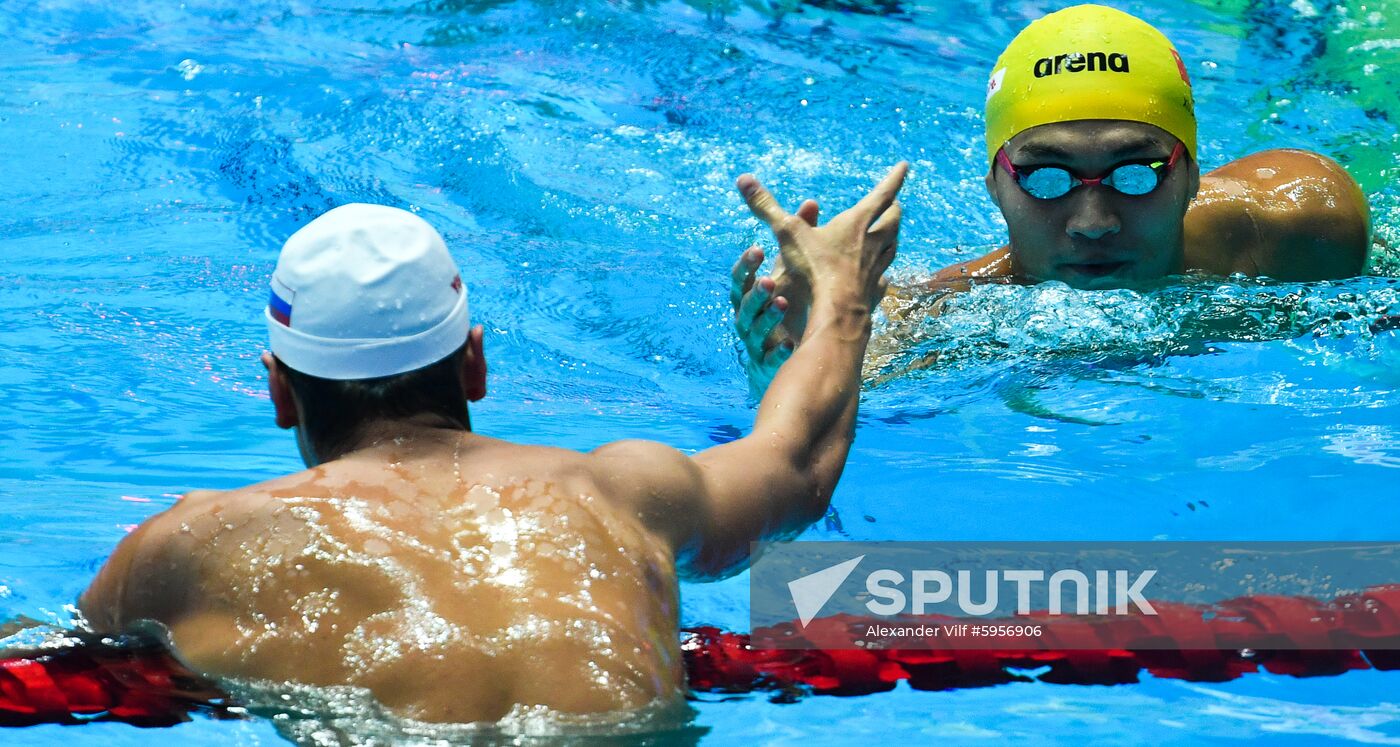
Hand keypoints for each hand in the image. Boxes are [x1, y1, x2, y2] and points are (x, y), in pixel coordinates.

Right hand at [729, 199, 819, 376]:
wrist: (786, 349)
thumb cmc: (789, 302)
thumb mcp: (793, 270)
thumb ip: (800, 238)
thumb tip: (812, 202)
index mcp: (748, 292)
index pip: (740, 276)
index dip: (747, 264)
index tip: (758, 249)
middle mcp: (746, 315)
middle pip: (743, 302)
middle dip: (755, 291)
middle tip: (768, 279)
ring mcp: (754, 339)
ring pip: (753, 327)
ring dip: (767, 315)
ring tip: (782, 303)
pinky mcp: (765, 361)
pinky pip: (767, 357)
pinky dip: (778, 351)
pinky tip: (789, 344)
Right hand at [737, 163, 904, 307]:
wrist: (837, 311)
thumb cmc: (815, 268)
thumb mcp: (787, 233)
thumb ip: (766, 207)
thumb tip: (742, 179)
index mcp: (858, 223)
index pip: (883, 193)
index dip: (894, 178)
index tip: (905, 166)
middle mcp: (874, 243)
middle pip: (893, 221)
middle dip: (894, 210)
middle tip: (895, 204)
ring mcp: (877, 269)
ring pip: (893, 247)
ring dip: (893, 238)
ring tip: (891, 235)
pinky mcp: (874, 292)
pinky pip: (883, 278)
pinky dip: (883, 272)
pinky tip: (882, 277)